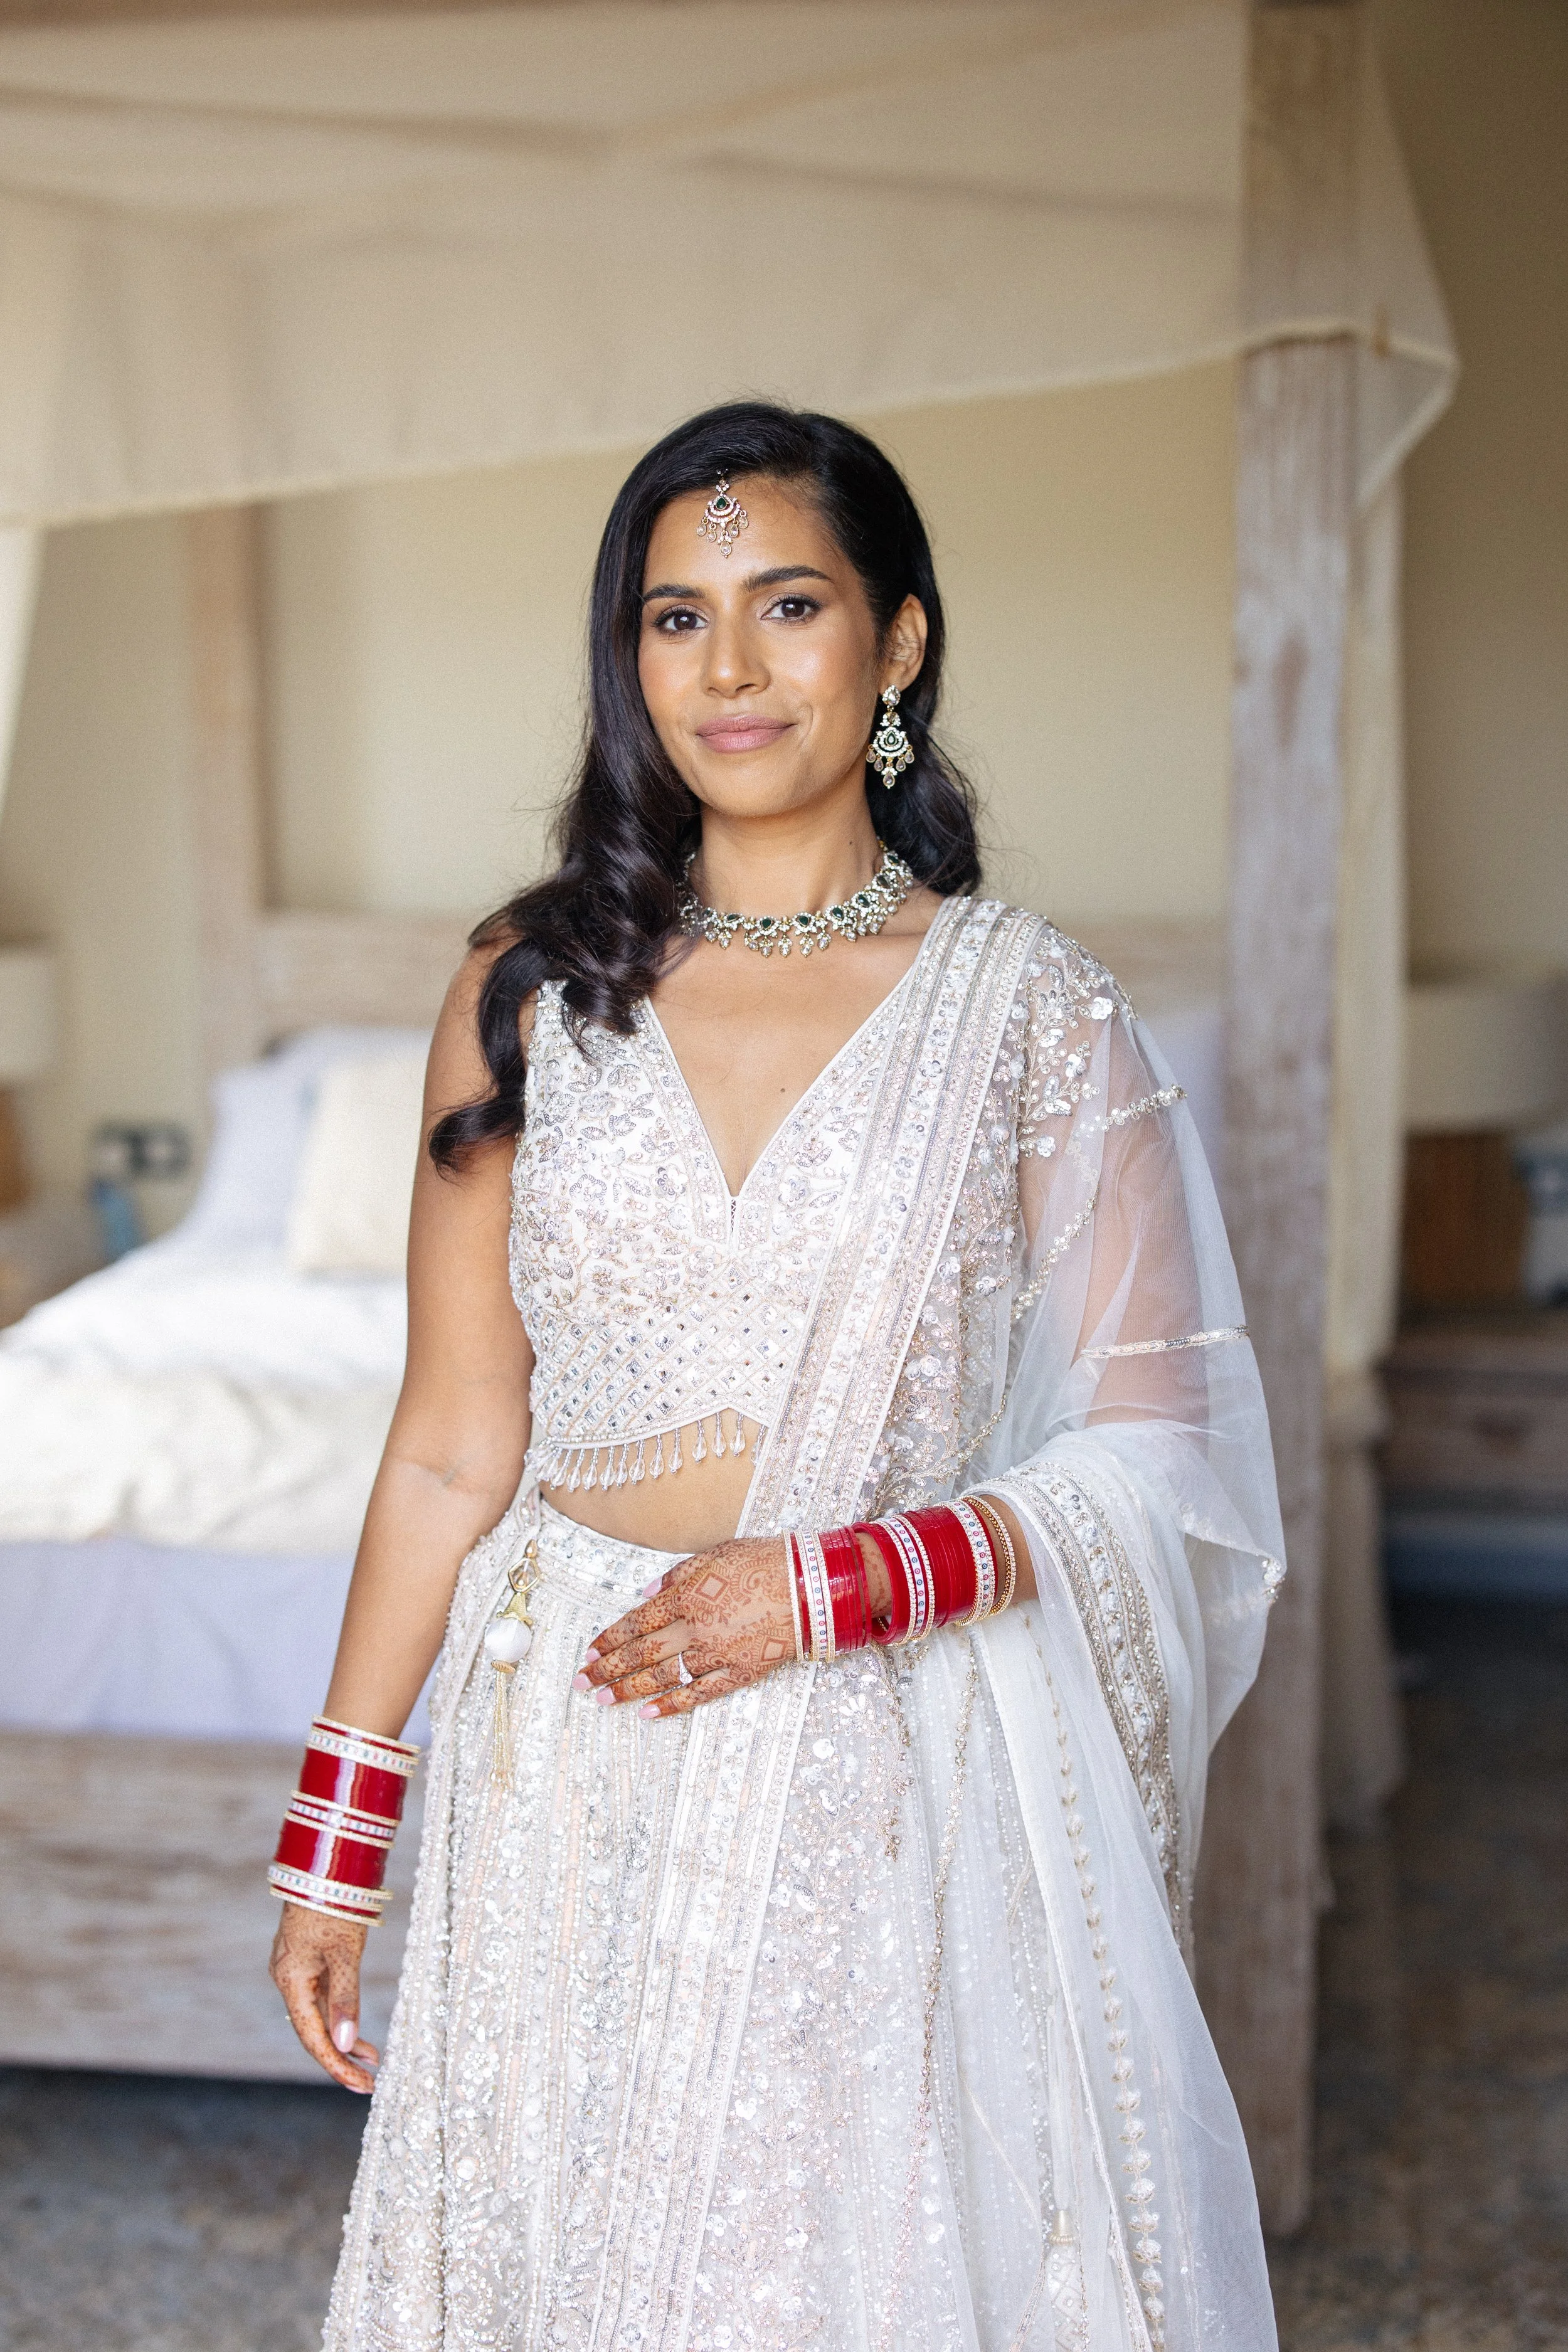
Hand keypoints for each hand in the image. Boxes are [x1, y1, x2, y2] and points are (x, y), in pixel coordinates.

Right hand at [269, 1901, 380, 2092]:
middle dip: (341, 2057)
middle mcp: (288, 1978)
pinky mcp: (306, 1958)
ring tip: (372, 2058)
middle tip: (370, 2082)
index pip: (313, 2037)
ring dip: (344, 2035)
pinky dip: (340, 2012)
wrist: (323, 1865)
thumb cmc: (334, 1905)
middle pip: (313, 2029)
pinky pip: (321, 1995)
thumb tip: (346, 2044)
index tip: (362, 2085)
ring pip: (318, 2013)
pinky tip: (355, 2026)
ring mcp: (295, 1968)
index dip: (336, 2065)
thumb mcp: (345, 1953)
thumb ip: (345, 1998)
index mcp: (290, 1980)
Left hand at [578, 1535, 796, 1716]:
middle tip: (581, 1682)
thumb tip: (644, 1594)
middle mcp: (694, 1628)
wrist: (811, 1587)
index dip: (609, 1638)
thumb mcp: (715, 1554)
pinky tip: (649, 1714)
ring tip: (604, 1700)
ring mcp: (716, 1654)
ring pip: (663, 1676)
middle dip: (607, 1669)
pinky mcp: (739, 1673)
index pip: (636, 1621)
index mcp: (686, 1596)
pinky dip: (673, 1705)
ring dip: (629, 1689)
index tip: (588, 1651)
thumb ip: (676, 1576)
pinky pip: (700, 1694)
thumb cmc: (764, 1562)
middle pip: (641, 1652)